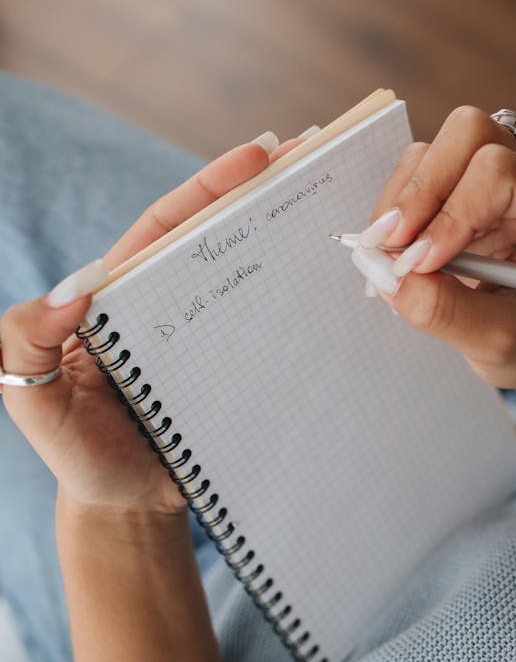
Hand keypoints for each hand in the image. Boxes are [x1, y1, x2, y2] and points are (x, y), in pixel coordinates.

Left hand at [1, 133, 304, 512]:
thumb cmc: (78, 455)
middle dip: (261, 189)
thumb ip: (26, 342)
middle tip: (314, 150)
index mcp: (122, 296)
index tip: (255, 156)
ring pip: (248, 272)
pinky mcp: (238, 365)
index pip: (165, 227)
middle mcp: (168, 304)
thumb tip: (72, 288)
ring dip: (288, 232)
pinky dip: (301, 296)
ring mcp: (207, 332)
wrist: (129, 511)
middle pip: (215, 235)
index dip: (208, 187)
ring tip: (338, 197)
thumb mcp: (33, 399)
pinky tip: (337, 279)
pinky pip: (270, 324)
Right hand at [356, 106, 515, 393]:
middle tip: (394, 244)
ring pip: (434, 150)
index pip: (501, 172)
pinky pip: (414, 175)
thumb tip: (384, 274)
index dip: (454, 212)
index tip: (424, 262)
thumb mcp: (498, 341)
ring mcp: (488, 182)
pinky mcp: (455, 195)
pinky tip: (397, 252)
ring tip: (393, 256)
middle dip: (423, 188)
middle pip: (469, 133)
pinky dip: (394, 209)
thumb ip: (443, 310)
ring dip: (402, 200)